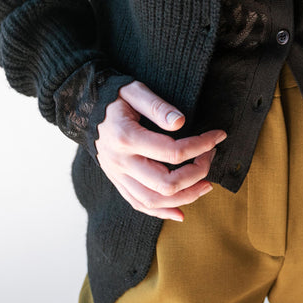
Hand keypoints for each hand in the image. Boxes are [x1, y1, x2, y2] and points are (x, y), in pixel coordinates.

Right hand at [95, 79, 226, 221]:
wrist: (84, 108)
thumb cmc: (114, 97)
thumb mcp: (135, 91)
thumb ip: (157, 106)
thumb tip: (181, 123)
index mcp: (126, 138)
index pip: (173, 151)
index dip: (201, 145)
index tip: (218, 136)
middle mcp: (121, 163)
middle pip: (166, 183)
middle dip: (197, 173)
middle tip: (211, 156)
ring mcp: (117, 176)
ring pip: (154, 200)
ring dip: (185, 197)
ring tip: (206, 185)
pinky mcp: (117, 182)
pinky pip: (139, 204)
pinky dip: (161, 212)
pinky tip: (181, 212)